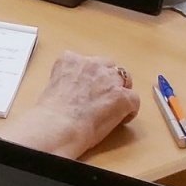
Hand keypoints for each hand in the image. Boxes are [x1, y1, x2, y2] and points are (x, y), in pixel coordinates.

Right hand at [3, 52, 140, 158]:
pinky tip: (121, 119)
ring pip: (125, 79)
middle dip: (108, 80)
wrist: (58, 125)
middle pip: (109, 66)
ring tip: (115, 107)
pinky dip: (130, 110)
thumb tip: (77, 92)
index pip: (88, 61)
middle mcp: (91, 64)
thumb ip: (68, 81)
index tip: (89, 88)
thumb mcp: (54, 85)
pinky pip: (134, 100)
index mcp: (70, 60)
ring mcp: (108, 79)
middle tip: (104, 97)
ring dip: (121, 91)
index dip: (91, 76)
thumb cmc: (51, 113)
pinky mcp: (122, 96)